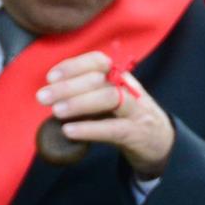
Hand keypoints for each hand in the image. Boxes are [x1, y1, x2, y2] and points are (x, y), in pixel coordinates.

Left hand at [35, 50, 175, 180]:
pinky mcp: (137, 134)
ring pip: (109, 98)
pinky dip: (89, 129)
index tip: (50, 76)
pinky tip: (69, 131)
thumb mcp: (111, 100)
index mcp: (121, 78)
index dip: (74, 65)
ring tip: (56, 111)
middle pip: (101, 79)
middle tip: (42, 97)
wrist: (162, 144)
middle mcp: (130, 90)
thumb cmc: (127, 119)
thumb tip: (51, 95)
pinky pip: (112, 129)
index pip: (99, 61)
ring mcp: (136, 111)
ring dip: (79, 103)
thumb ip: (87, 94)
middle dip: (68, 86)